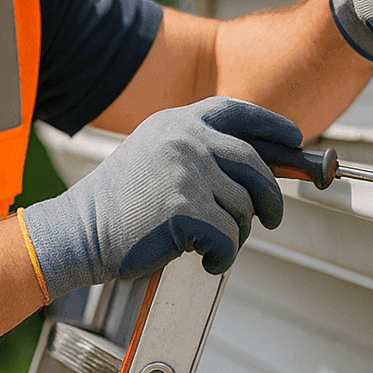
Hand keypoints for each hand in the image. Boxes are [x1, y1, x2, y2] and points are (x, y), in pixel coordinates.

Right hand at [19, 98, 299, 299]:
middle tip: (273, 216)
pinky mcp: (186, 209)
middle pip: (255, 164)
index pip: (236, 112)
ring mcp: (187, 172)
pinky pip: (230, 236)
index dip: (271, 125)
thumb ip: (197, 151)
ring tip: (216, 245)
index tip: (293, 140)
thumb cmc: (119, 203)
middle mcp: (185, 140)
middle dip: (272, 195)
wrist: (79, 230)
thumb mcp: (155, 155)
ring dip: (239, 232)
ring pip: (244, 206)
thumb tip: (256, 170)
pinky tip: (208, 260)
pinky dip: (225, 255)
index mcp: (177, 122)